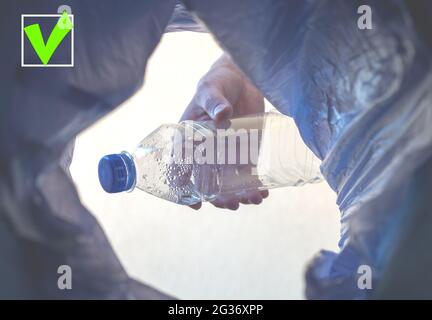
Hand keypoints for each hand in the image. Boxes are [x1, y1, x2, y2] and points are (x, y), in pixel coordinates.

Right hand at [180, 54, 267, 209]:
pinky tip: (263, 193)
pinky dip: (253, 186)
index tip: (196, 203)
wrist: (242, 79)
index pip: (180, 169)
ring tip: (253, 199)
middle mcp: (205, 152)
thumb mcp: (211, 88)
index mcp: (189, 140)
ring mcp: (226, 155)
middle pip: (207, 182)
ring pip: (228, 184)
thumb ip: (214, 101)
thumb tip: (222, 114)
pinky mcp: (244, 153)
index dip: (184, 189)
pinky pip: (246, 175)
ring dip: (238, 195)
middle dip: (219, 198)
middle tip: (233, 204)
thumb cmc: (218, 82)